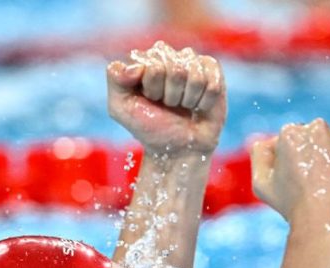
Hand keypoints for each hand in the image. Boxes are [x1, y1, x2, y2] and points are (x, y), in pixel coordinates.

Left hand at [107, 42, 226, 156]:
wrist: (178, 149)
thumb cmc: (150, 127)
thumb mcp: (121, 108)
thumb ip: (115, 80)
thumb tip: (135, 66)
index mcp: (144, 59)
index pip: (153, 65)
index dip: (153, 88)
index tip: (151, 100)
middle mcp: (168, 56)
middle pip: (176, 69)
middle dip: (171, 95)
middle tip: (168, 105)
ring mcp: (192, 62)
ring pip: (195, 76)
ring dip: (188, 99)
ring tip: (183, 106)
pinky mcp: (213, 72)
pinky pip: (213, 82)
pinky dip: (205, 101)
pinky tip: (199, 106)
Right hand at [251, 119, 329, 243]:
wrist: (325, 228)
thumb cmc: (291, 208)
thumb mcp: (262, 183)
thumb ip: (260, 153)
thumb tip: (271, 139)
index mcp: (291, 133)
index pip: (296, 138)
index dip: (297, 160)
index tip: (301, 179)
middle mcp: (318, 129)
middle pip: (318, 137)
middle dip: (318, 154)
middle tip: (318, 183)